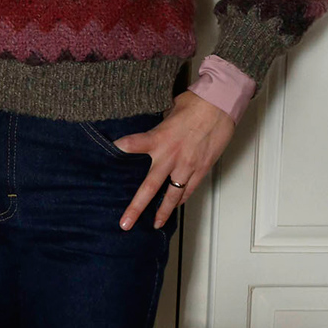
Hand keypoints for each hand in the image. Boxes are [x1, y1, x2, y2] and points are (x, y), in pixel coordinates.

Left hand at [114, 90, 234, 230]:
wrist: (219, 106)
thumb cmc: (193, 104)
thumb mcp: (167, 112)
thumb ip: (158, 128)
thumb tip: (155, 134)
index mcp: (158, 138)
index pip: (133, 145)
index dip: (120, 148)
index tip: (109, 153)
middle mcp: (170, 156)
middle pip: (150, 187)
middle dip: (137, 207)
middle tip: (126, 223)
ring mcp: (187, 166)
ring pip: (172, 196)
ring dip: (163, 212)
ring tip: (154, 224)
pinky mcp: (201, 169)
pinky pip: (189, 189)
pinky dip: (181, 199)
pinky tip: (175, 206)